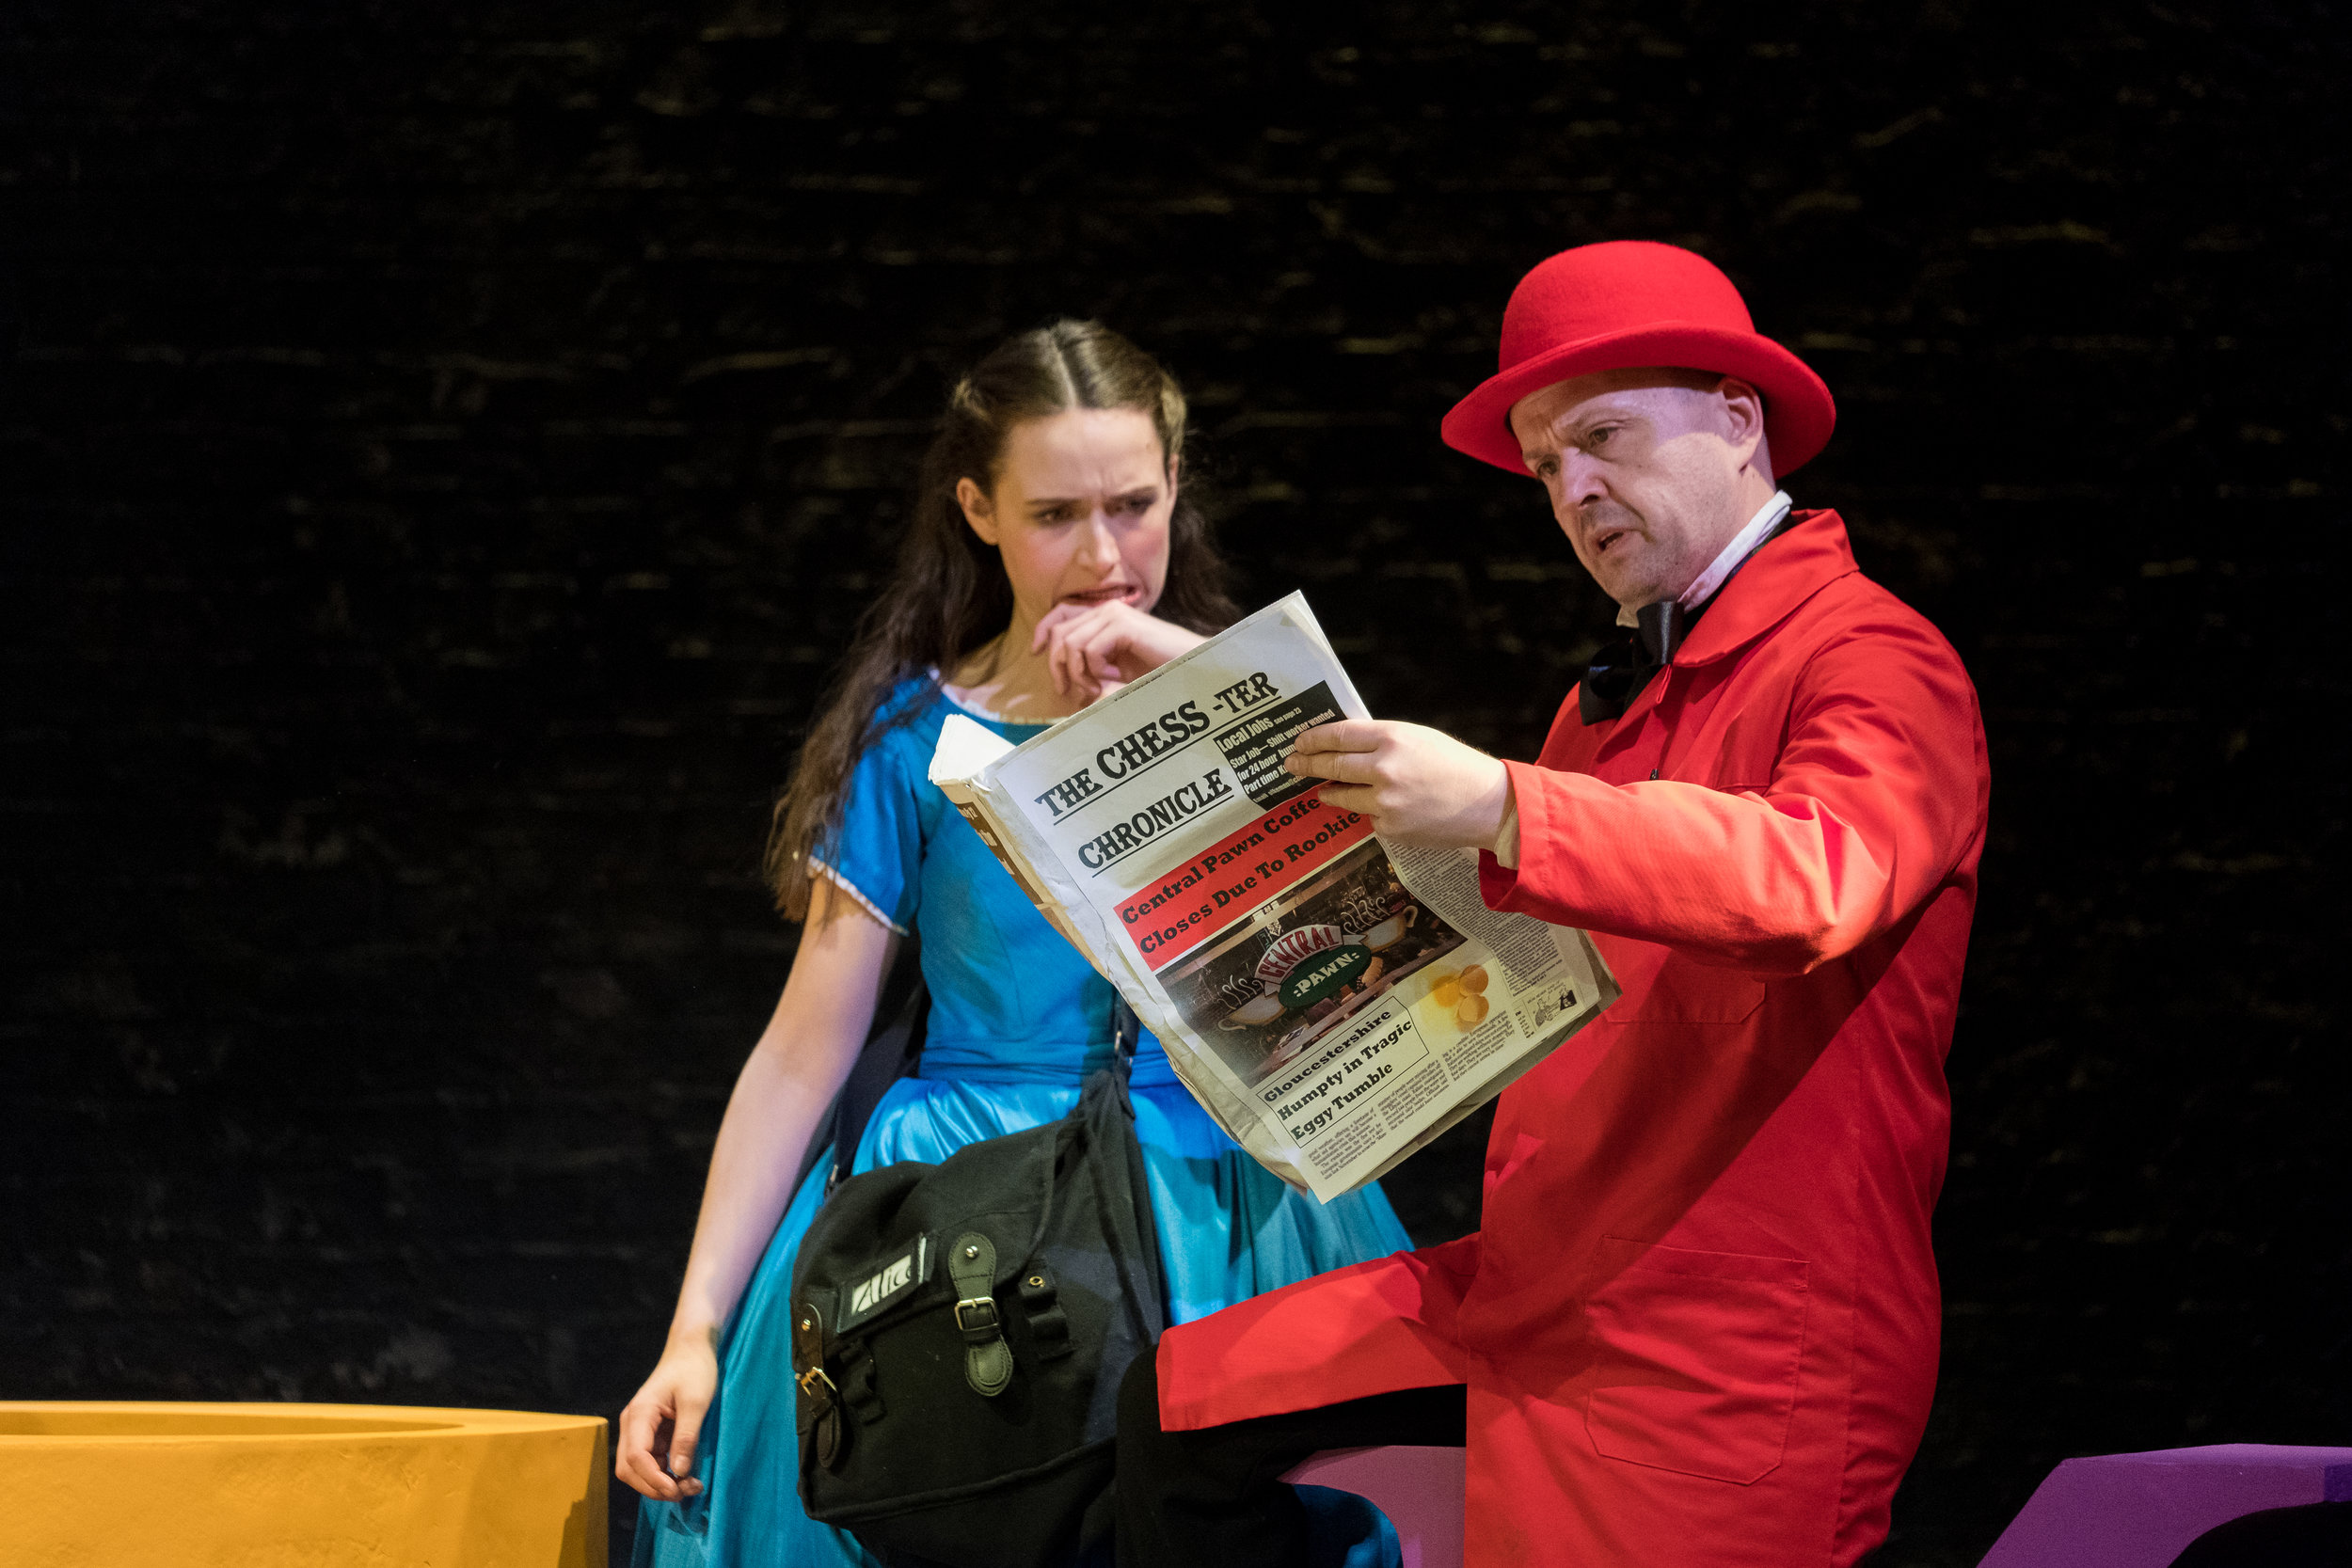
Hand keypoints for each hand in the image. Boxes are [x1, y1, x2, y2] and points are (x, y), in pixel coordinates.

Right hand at [615, 1330, 719, 1501]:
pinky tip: (684, 1475)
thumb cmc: (694, 1370)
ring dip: (658, 1483)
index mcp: (640, 1414)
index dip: (654, 1479)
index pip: (636, 1457)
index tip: (677, 1490)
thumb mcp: (696, 1402)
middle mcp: (632, 1424)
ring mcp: (638, 1429)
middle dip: (654, 1487)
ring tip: (689, 1486)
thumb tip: (680, 1471)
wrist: (691, 1349)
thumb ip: (686, 1436)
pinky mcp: (649, 1432)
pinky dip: (663, 1473)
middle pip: (630, 1469)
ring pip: (637, 1469)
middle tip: (686, 1491)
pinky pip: (649, 1461)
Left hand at [1031, 601, 1206, 699]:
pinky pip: (1088, 649)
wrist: (1191, 669)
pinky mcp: (1123, 626)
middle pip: (1060, 633)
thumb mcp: (1117, 674)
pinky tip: (1112, 679)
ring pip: (1071, 644)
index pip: (1060, 616)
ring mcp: (1115, 615)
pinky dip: (1094, 671)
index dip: (1042, 631)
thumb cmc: (1158, 674)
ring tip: (1098, 688)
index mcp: (1104, 618)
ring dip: (1079, 674)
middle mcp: (1106, 611)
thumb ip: (1092, 672)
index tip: (1032, 652)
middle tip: (1073, 692)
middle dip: (1060, 667)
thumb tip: (1063, 685)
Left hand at [1286, 719, 1514, 851]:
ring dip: (1328, 791)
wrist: (1489, 805)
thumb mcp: (1419, 738)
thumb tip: (1343, 744)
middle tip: (1291, 764)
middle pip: (1332, 765)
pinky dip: (1369, 811)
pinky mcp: (1390, 828)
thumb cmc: (1455, 766)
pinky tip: (1381, 807)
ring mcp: (1385, 802)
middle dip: (1306, 765)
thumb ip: (1381, 740)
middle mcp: (1384, 769)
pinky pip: (1368, 817)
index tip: (1299, 741)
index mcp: (1393, 738)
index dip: (1314, 739)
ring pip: (1342, 796)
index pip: (1339, 735)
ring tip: (1320, 789)